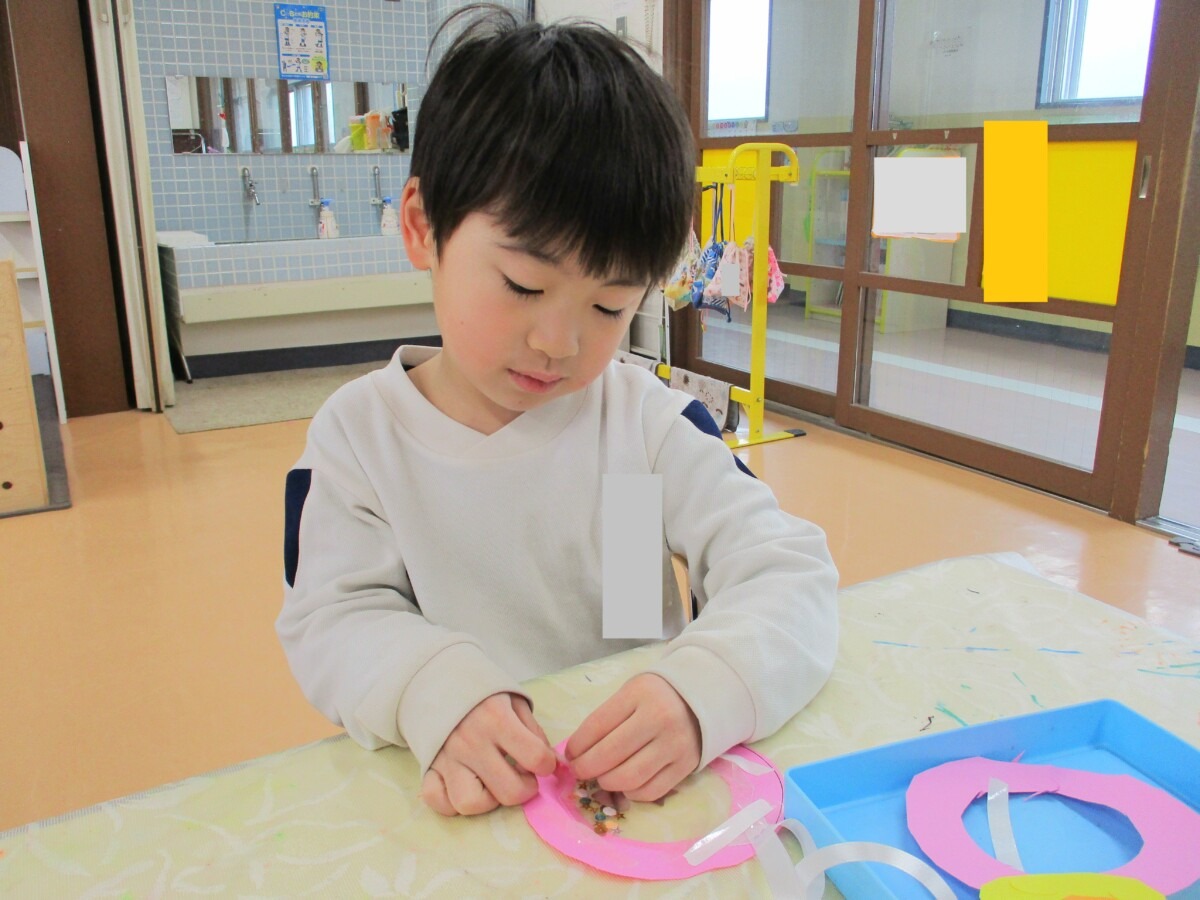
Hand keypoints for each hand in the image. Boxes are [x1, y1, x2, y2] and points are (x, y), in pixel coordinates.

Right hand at [421, 693, 555, 815]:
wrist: (436, 680)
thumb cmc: (482, 693)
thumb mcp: (514, 699)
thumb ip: (532, 730)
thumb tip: (546, 762)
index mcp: (497, 720)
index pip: (535, 758)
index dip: (547, 764)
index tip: (543, 762)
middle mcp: (471, 743)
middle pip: (509, 792)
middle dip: (525, 789)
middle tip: (522, 776)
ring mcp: (447, 758)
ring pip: (470, 804)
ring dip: (488, 800)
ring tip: (492, 783)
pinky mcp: (429, 768)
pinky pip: (439, 802)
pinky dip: (452, 803)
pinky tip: (466, 787)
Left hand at [564, 673, 700, 801]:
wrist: (701, 700)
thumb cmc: (655, 697)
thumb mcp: (630, 693)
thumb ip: (607, 719)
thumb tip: (577, 753)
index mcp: (639, 694)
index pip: (597, 725)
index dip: (577, 745)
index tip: (570, 754)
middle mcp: (659, 718)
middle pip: (610, 755)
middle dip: (586, 768)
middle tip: (580, 770)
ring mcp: (674, 745)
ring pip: (629, 778)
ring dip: (607, 782)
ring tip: (602, 777)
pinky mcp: (686, 766)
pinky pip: (650, 791)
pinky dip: (631, 792)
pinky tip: (625, 783)